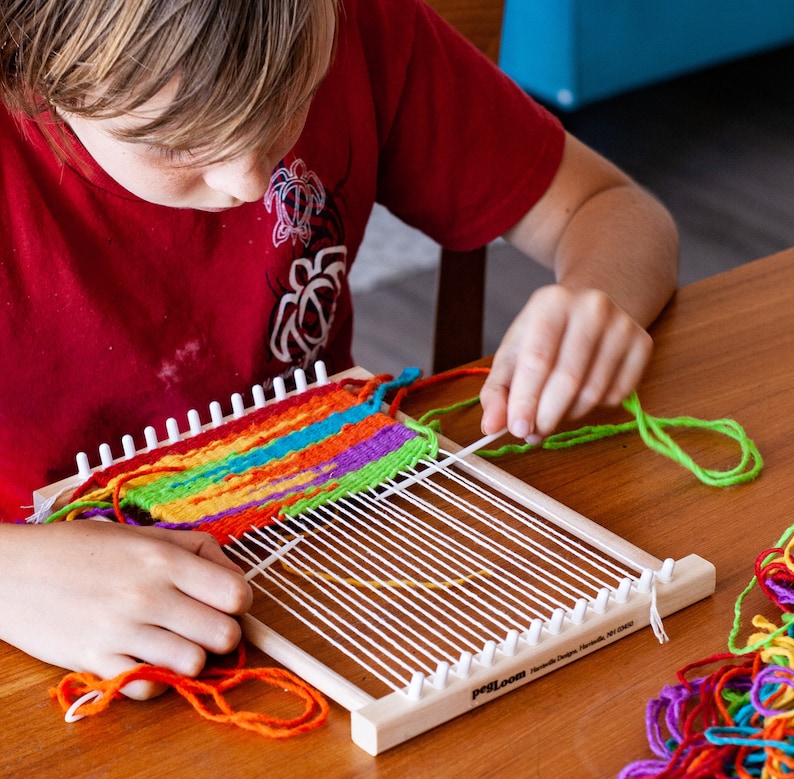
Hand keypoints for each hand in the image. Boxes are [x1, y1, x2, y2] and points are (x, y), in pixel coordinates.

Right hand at [0, 521, 252, 698]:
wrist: (12, 572)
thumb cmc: (81, 548)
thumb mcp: (143, 533)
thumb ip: (196, 549)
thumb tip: (234, 574)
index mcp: (164, 560)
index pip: (237, 594)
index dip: (240, 601)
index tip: (227, 600)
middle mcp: (148, 595)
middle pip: (225, 635)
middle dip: (222, 631)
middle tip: (203, 623)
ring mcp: (122, 632)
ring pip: (194, 664)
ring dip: (191, 656)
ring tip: (175, 641)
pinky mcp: (96, 661)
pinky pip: (150, 687)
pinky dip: (155, 678)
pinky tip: (147, 657)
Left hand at [480, 284, 651, 439]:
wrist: (587, 309)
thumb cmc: (544, 336)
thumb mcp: (512, 354)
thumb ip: (497, 391)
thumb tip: (491, 427)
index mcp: (551, 302)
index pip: (538, 359)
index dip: (526, 400)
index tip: (518, 429)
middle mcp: (591, 307)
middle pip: (568, 378)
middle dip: (547, 416)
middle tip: (533, 435)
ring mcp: (622, 325)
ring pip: (594, 392)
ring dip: (568, 415)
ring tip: (552, 413)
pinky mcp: (643, 344)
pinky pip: (617, 395)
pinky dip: (593, 408)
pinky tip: (578, 398)